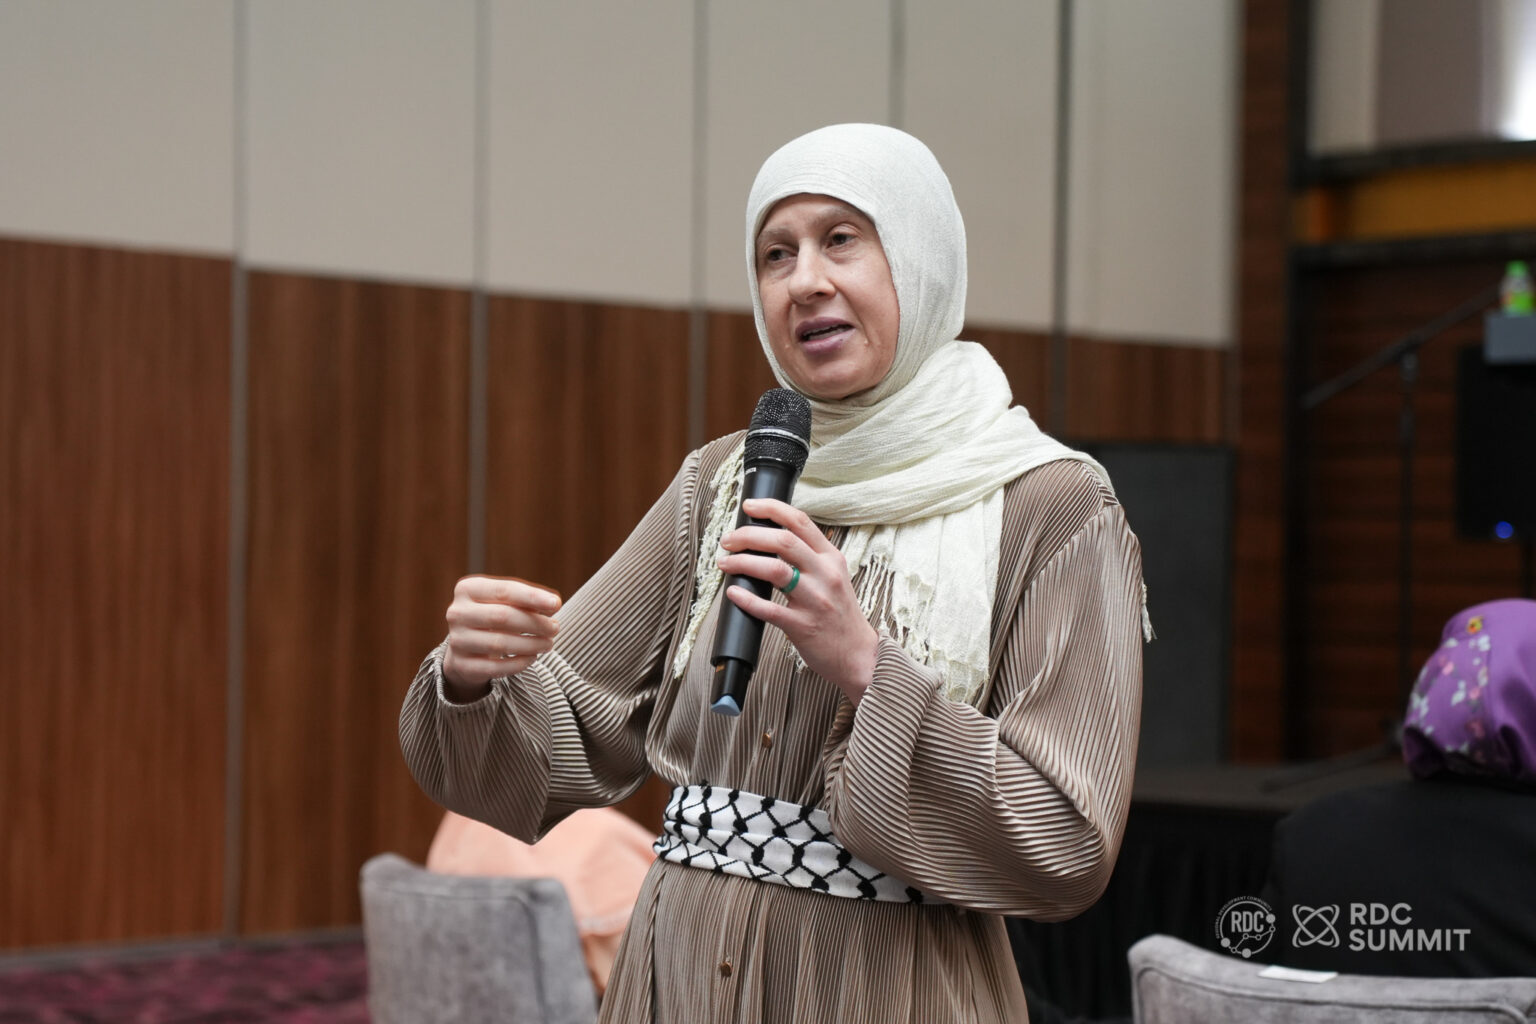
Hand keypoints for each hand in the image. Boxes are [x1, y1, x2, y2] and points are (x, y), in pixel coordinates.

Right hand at [442, 575, 561, 700]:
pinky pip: (495, 667)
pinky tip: (533, 657)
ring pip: (500, 644)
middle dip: (534, 623)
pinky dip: (519, 663)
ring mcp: (457, 640)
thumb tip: (554, 603)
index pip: (504, 591)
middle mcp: (457, 613)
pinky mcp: (462, 664)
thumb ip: (529, 600)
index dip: (532, 597)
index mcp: (467, 589)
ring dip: (531, 644)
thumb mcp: (507, 601)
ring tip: (548, 643)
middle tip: (555, 628)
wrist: (467, 644)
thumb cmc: (494, 615)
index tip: (556, 604)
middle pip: (502, 617)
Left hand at [718, 498, 877, 704]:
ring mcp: (815, 600)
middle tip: (728, 540)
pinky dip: (747, 599)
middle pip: (783, 541)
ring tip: (725, 563)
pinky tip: (733, 593)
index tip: (749, 507)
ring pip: (774, 570)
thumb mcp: (834, 576)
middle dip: (748, 536)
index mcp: (831, 558)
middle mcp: (825, 575)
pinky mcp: (803, 626)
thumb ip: (810, 557)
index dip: (771, 508)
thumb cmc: (840, 614)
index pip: (800, 521)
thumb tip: (772, 538)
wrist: (858, 653)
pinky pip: (769, 609)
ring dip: (743, 563)